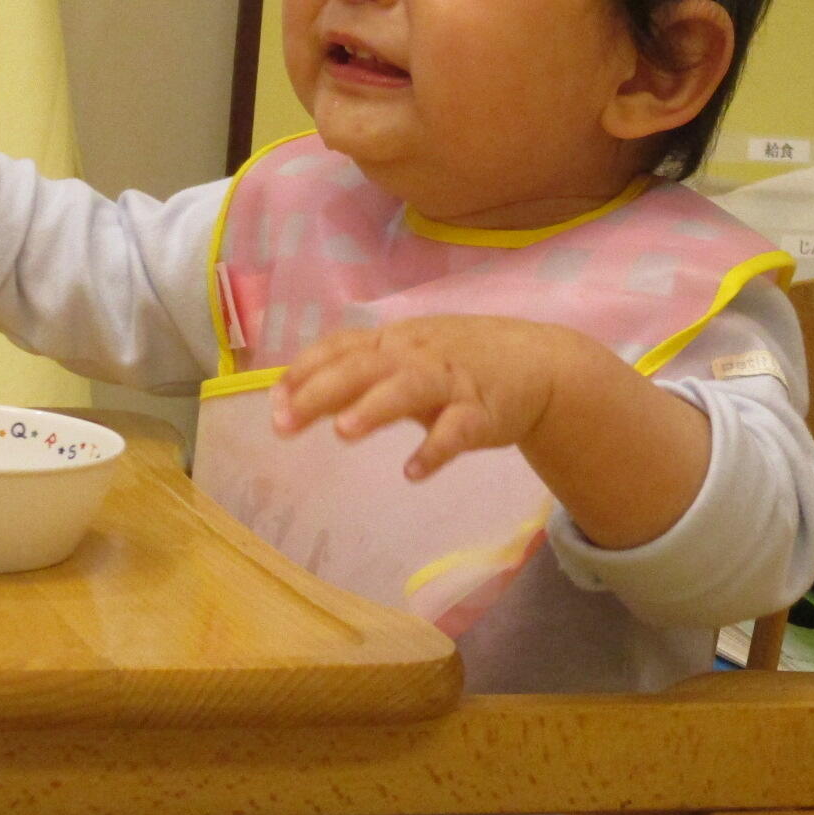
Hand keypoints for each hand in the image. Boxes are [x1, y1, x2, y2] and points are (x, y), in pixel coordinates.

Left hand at [272, 315, 590, 479]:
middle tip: (285, 423)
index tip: (274, 399)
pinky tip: (413, 472)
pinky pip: (458, 430)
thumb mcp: (408, 358)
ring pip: (408, 388)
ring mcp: (452, 380)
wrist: (539, 363)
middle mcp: (418, 354)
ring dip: (375, 407)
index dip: (306, 369)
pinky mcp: (484, 411)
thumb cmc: (459, 362)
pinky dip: (436, 449)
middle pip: (364, 366)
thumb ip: (356, 374)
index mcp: (396, 342)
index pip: (342, 347)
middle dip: (321, 391)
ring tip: (344, 430)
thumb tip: (290, 394)